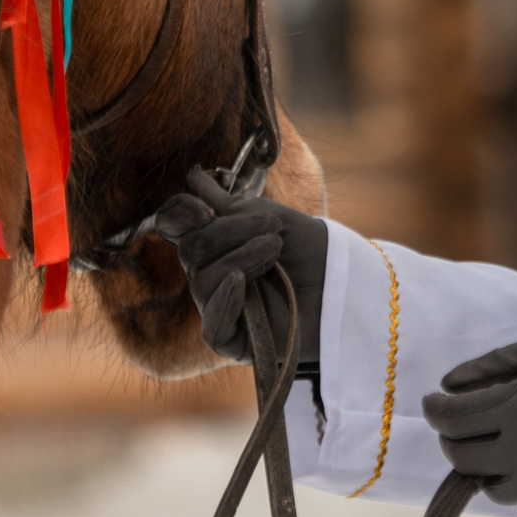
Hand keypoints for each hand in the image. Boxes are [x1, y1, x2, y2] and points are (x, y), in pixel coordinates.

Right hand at [147, 169, 327, 367]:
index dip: (182, 214)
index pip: (175, 226)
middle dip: (229, 234)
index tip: (207, 210)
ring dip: (241, 259)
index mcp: (212, 245)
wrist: (341, 283)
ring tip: (275, 252)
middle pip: (190, 251)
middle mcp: (210, 276)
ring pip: (202, 282)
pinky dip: (225, 298)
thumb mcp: (264, 218)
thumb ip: (223, 203)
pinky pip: (212, 324)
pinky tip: (241, 282)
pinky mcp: (232, 340)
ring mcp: (219, 308)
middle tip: (272, 232)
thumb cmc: (307, 250)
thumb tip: (192, 176)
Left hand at [422, 337, 516, 516]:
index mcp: (512, 412)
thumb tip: (447, 383)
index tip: (433, 401)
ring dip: (487, 466)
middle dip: (452, 439)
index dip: (433, 409)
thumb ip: (490, 365)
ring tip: (503, 443)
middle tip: (461, 424)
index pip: (450, 418)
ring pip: (490, 489)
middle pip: (461, 458)